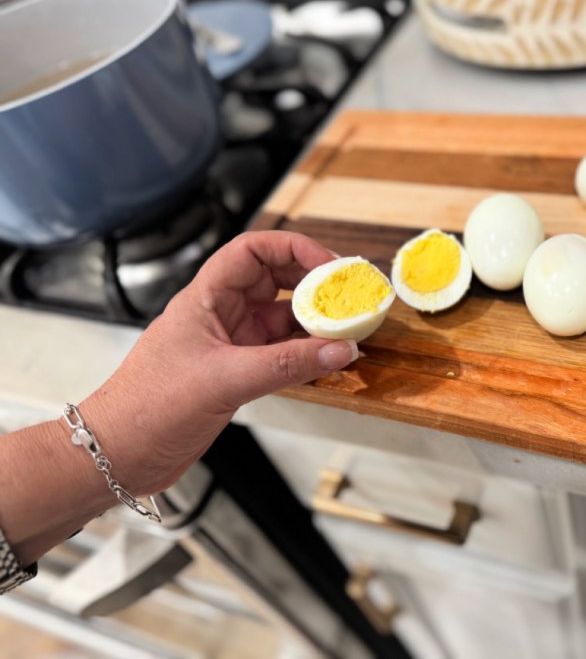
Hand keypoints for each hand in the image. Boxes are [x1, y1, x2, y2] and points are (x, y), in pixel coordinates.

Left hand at [80, 230, 357, 494]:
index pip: (252, 251)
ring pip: (281, 319)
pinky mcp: (236, 374)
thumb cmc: (148, 408)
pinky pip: (280, 353)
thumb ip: (287, 365)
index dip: (292, 248)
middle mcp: (220, 315)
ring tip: (345, 329)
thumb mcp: (224, 380)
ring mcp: (230, 345)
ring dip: (312, 322)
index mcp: (205, 298)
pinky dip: (305, 354)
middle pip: (274, 281)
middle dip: (312, 284)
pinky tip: (327, 360)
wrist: (119, 455)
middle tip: (347, 297)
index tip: (328, 265)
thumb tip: (340, 350)